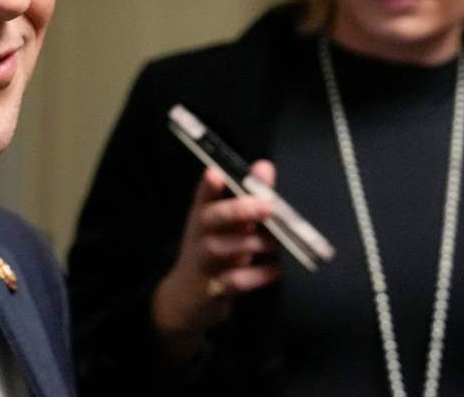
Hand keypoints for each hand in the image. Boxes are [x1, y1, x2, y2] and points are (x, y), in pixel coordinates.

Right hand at [150, 160, 281, 361]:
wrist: (187, 297)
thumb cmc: (212, 253)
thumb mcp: (227, 224)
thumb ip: (247, 196)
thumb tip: (265, 166)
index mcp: (202, 216)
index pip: (203, 196)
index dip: (208, 186)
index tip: (215, 173)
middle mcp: (199, 236)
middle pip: (210, 219)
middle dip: (238, 210)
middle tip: (268, 206)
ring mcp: (202, 262)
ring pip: (220, 248)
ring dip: (252, 243)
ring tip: (275, 243)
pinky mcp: (211, 288)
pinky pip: (234, 281)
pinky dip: (258, 275)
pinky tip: (275, 270)